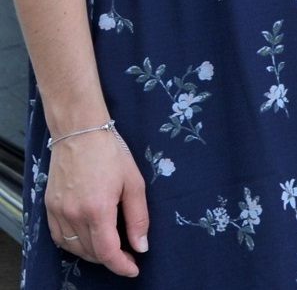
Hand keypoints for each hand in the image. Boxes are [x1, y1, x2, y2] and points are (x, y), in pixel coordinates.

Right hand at [46, 128, 147, 274]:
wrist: (79, 133)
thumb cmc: (111, 154)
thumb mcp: (133, 182)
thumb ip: (138, 217)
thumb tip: (141, 246)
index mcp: (97, 209)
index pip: (107, 252)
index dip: (121, 265)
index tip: (133, 269)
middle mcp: (74, 215)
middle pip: (91, 253)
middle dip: (110, 259)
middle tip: (127, 254)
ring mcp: (58, 213)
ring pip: (74, 248)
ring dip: (93, 253)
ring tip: (110, 247)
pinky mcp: (49, 208)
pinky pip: (60, 238)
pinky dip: (74, 244)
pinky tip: (88, 238)